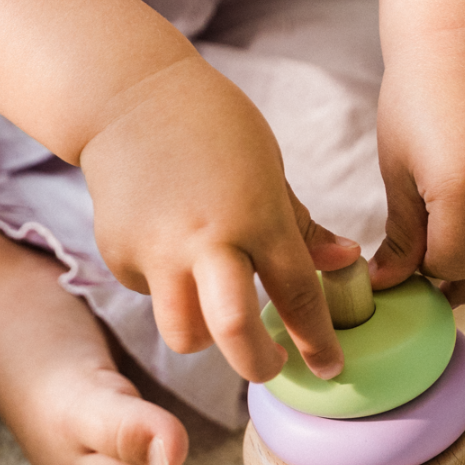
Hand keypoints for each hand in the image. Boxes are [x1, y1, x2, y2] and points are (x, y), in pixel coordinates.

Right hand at [78, 55, 362, 382]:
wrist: (128, 98)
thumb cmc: (213, 128)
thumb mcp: (270, 170)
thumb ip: (301, 226)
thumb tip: (345, 261)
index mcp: (256, 214)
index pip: (297, 294)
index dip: (318, 340)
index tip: (330, 366)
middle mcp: (205, 239)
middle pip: (235, 333)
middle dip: (260, 366)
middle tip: (273, 367)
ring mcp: (156, 251)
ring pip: (185, 334)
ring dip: (209, 339)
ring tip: (221, 314)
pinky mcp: (119, 256)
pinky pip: (155, 298)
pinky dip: (172, 292)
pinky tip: (173, 253)